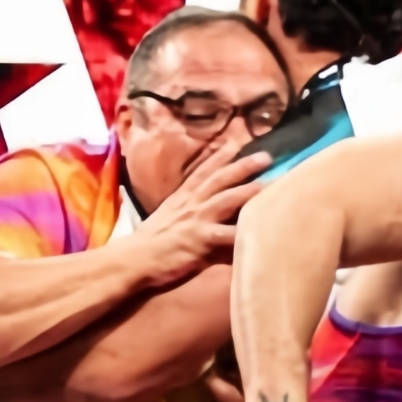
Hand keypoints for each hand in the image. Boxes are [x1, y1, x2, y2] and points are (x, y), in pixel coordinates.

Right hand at [132, 142, 271, 291]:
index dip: (220, 155)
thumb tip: (207, 210)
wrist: (132, 259)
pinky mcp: (201, 239)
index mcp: (182, 197)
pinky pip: (228, 234)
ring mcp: (197, 219)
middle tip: (266, 156)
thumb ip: (190, 212)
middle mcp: (191, 203)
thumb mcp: (169, 218)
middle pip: (220, 178)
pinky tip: (263, 230)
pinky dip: (245, 232)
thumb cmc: (150, 242)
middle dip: (243, 165)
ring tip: (269, 183)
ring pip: (227, 199)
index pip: (203, 171)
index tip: (236, 141)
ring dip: (249, 190)